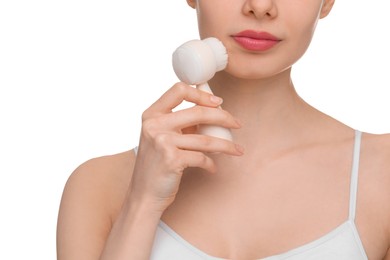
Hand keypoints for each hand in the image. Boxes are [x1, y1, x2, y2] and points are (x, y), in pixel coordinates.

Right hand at [130, 82, 242, 212]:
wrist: (143, 195)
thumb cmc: (156, 165)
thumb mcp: (160, 137)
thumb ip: (179, 123)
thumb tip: (213, 110)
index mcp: (151, 115)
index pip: (178, 90)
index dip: (201, 94)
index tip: (218, 102)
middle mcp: (154, 125)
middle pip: (198, 112)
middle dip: (224, 118)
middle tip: (237, 124)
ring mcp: (162, 142)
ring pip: (205, 139)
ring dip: (226, 145)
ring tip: (237, 150)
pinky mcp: (172, 160)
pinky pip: (202, 158)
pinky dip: (211, 163)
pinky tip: (213, 167)